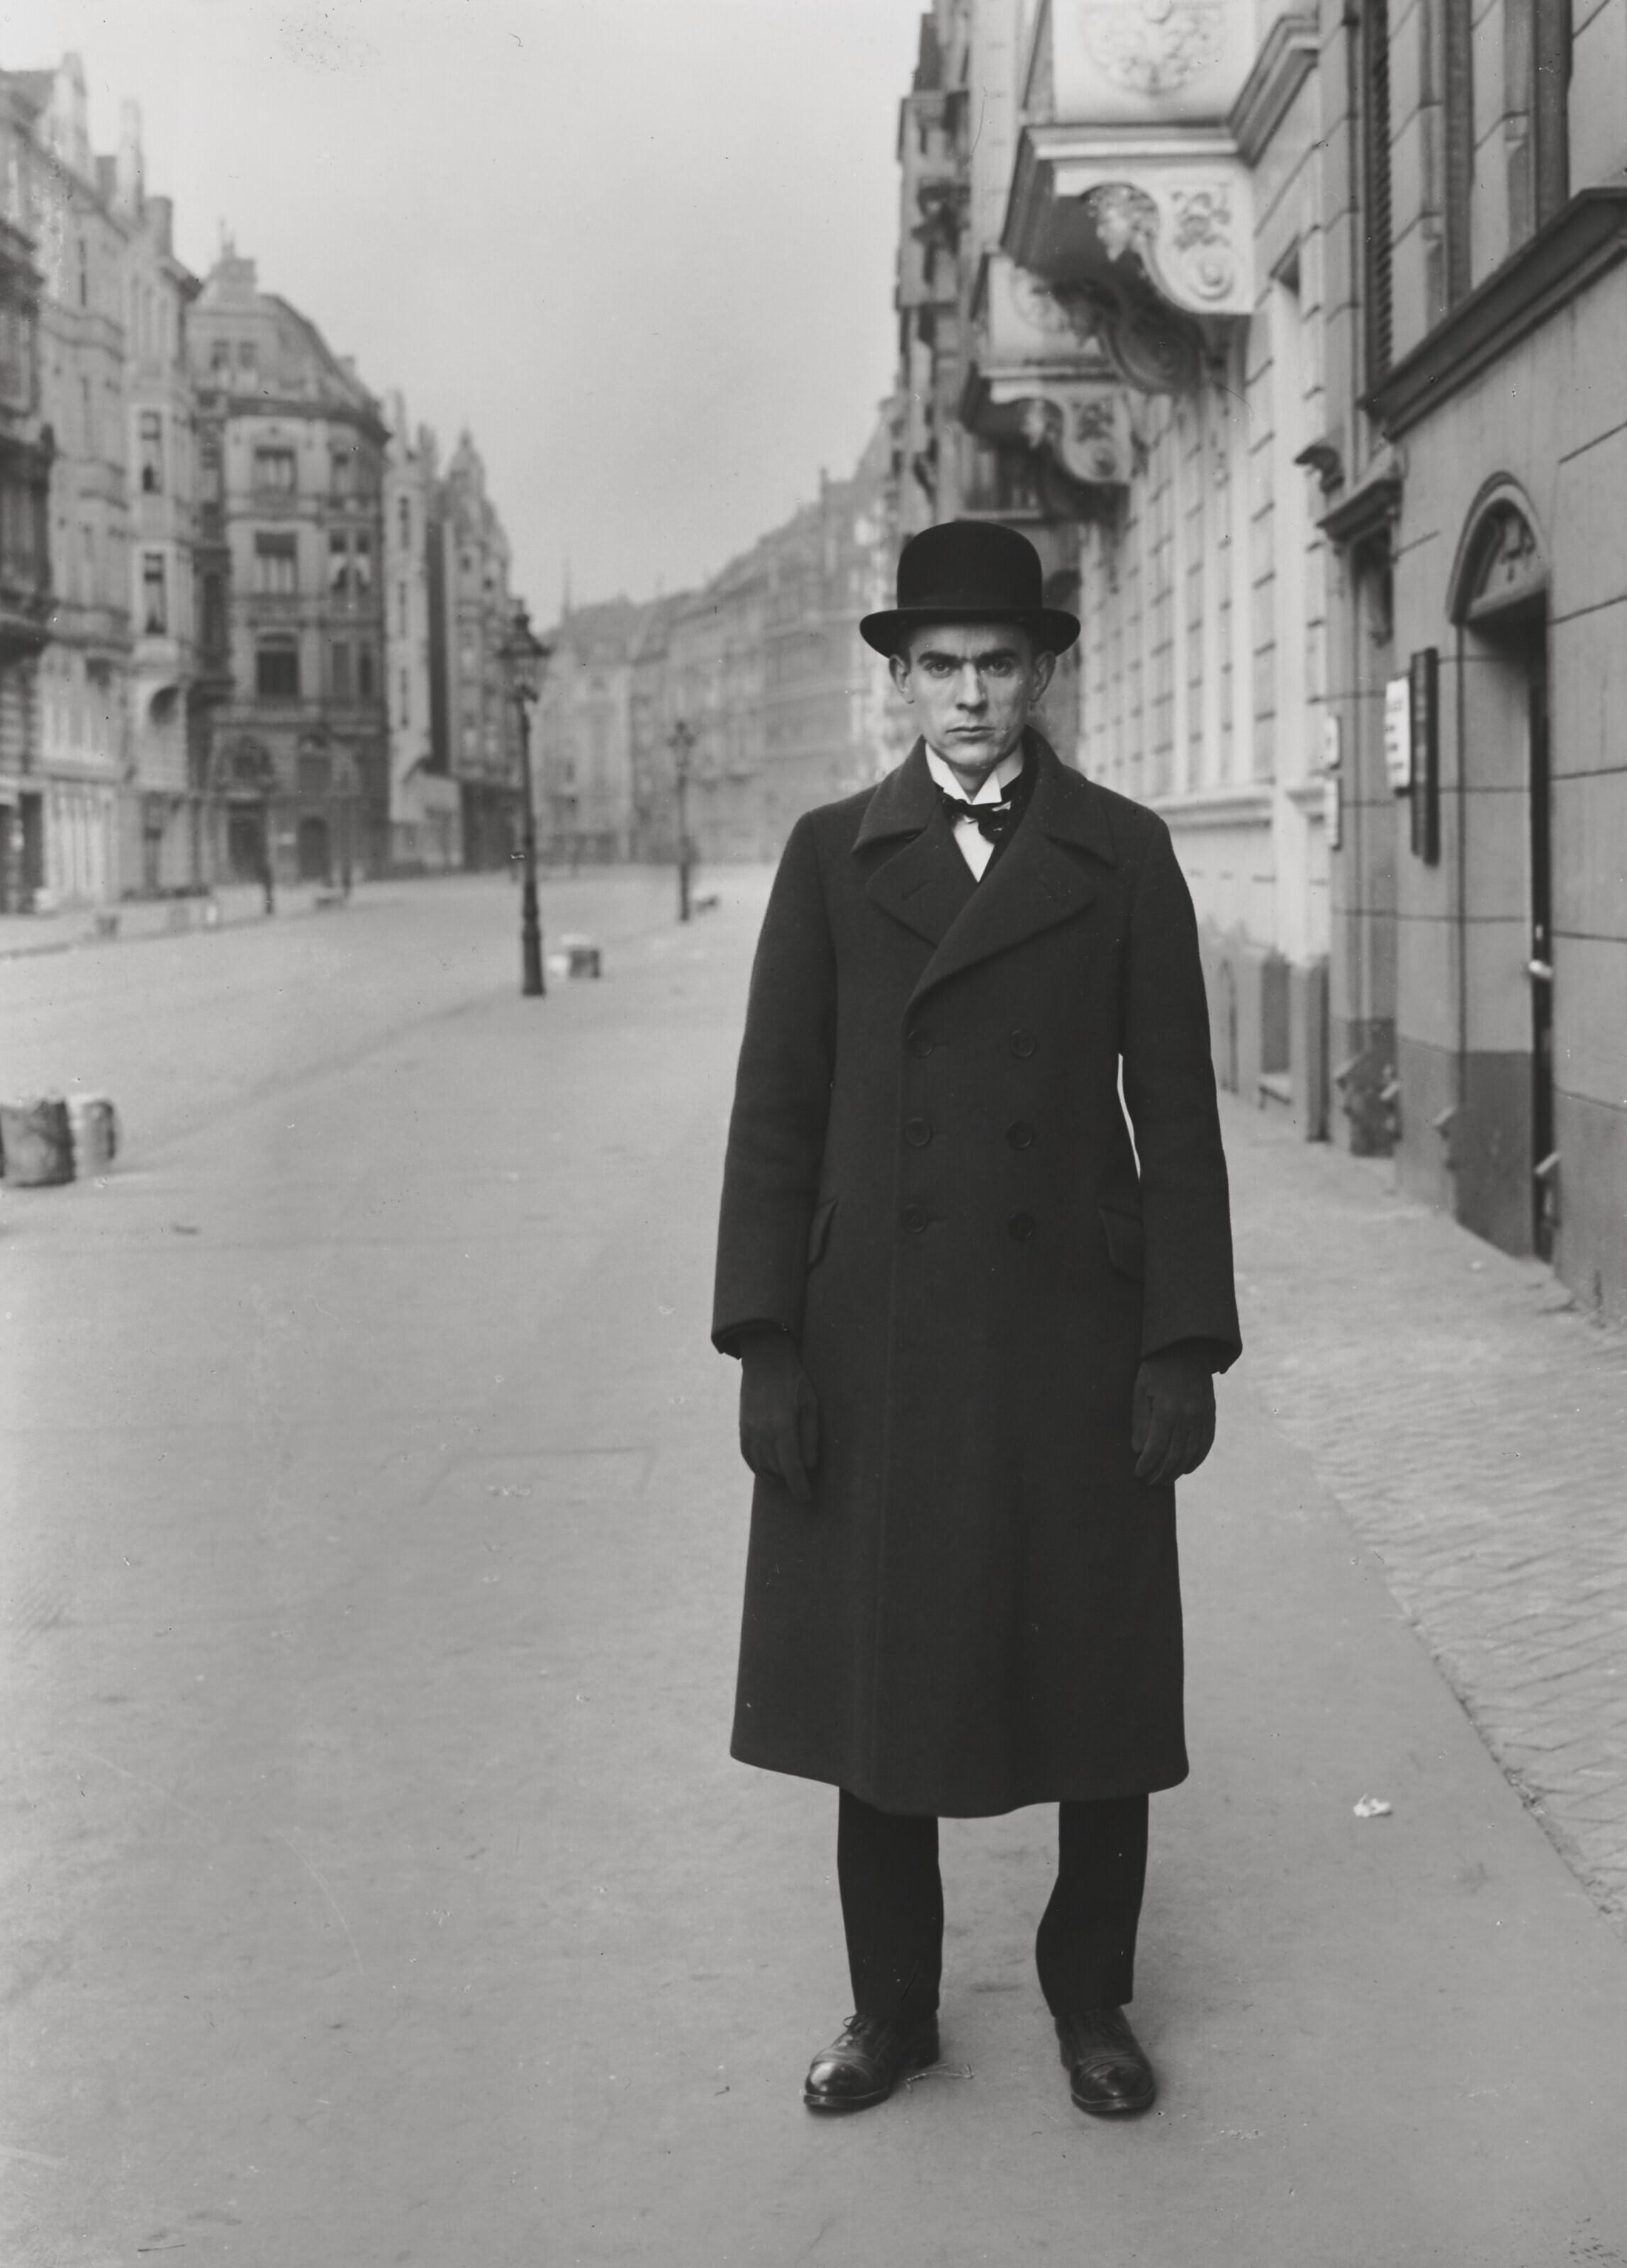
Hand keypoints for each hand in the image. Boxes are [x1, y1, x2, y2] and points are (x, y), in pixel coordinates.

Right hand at [738, 1330, 820, 1504]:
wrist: (765, 1360)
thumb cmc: (794, 1381)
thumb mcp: (811, 1404)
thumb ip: (810, 1436)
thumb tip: (810, 1465)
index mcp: (783, 1425)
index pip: (791, 1466)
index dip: (799, 1486)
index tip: (806, 1498)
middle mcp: (763, 1431)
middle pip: (776, 1469)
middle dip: (790, 1480)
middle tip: (803, 1483)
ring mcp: (749, 1430)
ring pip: (761, 1466)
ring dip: (775, 1476)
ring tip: (788, 1477)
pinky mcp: (742, 1428)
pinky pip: (748, 1457)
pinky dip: (758, 1468)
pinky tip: (769, 1470)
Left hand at [1131, 1349, 1215, 1486]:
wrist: (1186, 1347)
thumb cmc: (1156, 1368)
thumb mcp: (1140, 1390)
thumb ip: (1140, 1421)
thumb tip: (1139, 1451)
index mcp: (1166, 1408)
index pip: (1156, 1447)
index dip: (1147, 1464)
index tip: (1138, 1473)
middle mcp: (1187, 1415)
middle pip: (1174, 1455)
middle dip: (1161, 1473)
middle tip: (1149, 1482)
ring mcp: (1202, 1415)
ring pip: (1191, 1453)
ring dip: (1177, 1471)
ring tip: (1165, 1480)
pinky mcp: (1211, 1413)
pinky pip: (1206, 1442)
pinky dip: (1197, 1459)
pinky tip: (1187, 1469)